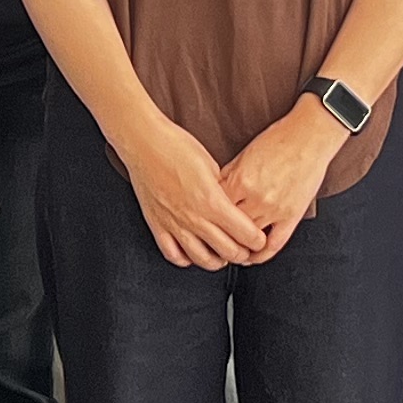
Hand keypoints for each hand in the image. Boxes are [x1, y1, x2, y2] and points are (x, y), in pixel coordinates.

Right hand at [120, 112, 271, 269]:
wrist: (144, 142)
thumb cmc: (177, 146)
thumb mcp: (212, 165)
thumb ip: (224, 190)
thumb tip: (234, 206)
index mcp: (212, 201)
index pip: (246, 234)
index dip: (258, 240)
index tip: (259, 238)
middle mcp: (195, 218)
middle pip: (228, 251)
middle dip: (243, 253)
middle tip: (246, 248)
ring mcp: (174, 225)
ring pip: (202, 259)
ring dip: (218, 260)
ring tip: (223, 253)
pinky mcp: (157, 225)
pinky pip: (174, 255)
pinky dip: (187, 259)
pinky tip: (193, 252)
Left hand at [219, 102, 346, 259]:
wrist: (310, 135)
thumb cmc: (279, 139)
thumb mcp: (245, 154)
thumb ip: (228, 175)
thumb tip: (213, 191)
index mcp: (241, 179)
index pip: (214, 207)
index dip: (206, 214)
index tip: (201, 220)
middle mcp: (256, 197)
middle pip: (229, 225)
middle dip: (218, 232)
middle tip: (210, 237)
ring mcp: (275, 209)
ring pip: (249, 238)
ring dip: (237, 246)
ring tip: (227, 249)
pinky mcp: (292, 216)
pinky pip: (274, 244)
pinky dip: (261, 254)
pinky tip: (252, 255)